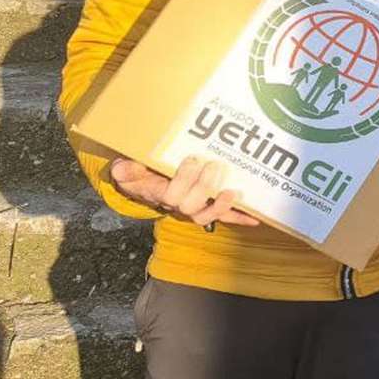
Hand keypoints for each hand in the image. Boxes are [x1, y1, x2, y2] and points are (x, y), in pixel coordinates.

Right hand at [110, 156, 259, 227]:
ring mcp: (195, 208)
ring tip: (233, 192)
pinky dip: (240, 219)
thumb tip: (121, 169)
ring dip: (220, 205)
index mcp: (160, 194)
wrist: (148, 184)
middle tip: (213, 165)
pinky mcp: (210, 208)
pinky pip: (225, 217)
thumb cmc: (144, 174)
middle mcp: (178, 205)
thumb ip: (127, 169)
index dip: (184, 180)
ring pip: (206, 215)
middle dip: (204, 187)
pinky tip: (257, 219)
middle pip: (190, 206)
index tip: (193, 158)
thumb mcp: (131, 169)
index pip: (171, 195)